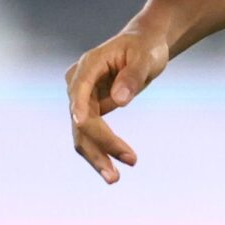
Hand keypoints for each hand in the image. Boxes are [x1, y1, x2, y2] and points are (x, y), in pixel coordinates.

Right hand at [65, 24, 169, 183]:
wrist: (144, 46)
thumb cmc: (146, 48)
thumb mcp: (146, 58)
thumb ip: (133, 76)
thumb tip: (119, 101)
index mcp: (88, 64)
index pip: (79, 88)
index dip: (79, 107)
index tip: (82, 124)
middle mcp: (78, 82)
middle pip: (81, 119)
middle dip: (99, 144)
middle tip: (117, 171)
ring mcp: (82, 98)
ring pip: (82, 133)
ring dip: (96, 156)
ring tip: (114, 179)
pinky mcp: (90, 110)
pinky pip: (92, 135)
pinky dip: (101, 151)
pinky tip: (114, 170)